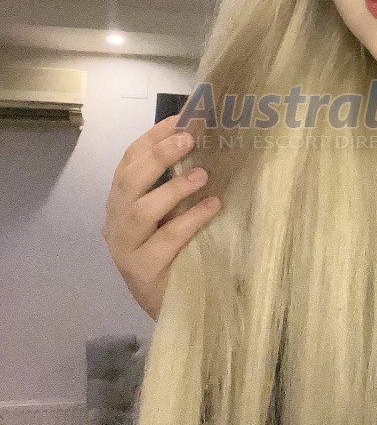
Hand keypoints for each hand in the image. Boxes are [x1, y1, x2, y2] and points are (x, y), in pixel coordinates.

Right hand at [102, 114, 220, 320]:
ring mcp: (125, 248)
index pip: (129, 160)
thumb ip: (177, 183)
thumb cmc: (178, 252)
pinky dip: (190, 220)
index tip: (182, 118)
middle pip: (129, 180)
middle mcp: (116, 221)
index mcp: (120, 201)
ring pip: (141, 210)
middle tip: (189, 139)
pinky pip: (165, 240)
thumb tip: (204, 140)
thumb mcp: (172, 212)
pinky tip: (212, 207)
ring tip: (203, 175)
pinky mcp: (141, 271)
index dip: (153, 137)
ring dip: (173, 188)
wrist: (178, 306)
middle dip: (158, 155)